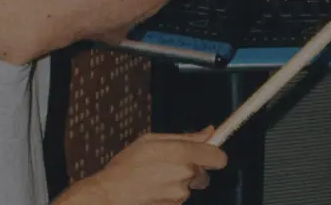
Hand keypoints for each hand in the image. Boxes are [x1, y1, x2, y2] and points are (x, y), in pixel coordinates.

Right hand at [91, 126, 226, 204]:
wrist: (112, 194)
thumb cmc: (128, 164)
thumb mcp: (152, 140)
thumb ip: (185, 137)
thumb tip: (209, 132)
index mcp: (182, 154)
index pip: (218, 157)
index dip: (213, 154)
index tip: (205, 151)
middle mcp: (186, 175)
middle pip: (202, 173)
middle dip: (190, 168)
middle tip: (168, 164)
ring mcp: (181, 195)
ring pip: (188, 185)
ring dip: (177, 181)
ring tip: (154, 176)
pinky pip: (178, 197)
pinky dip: (169, 193)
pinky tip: (152, 188)